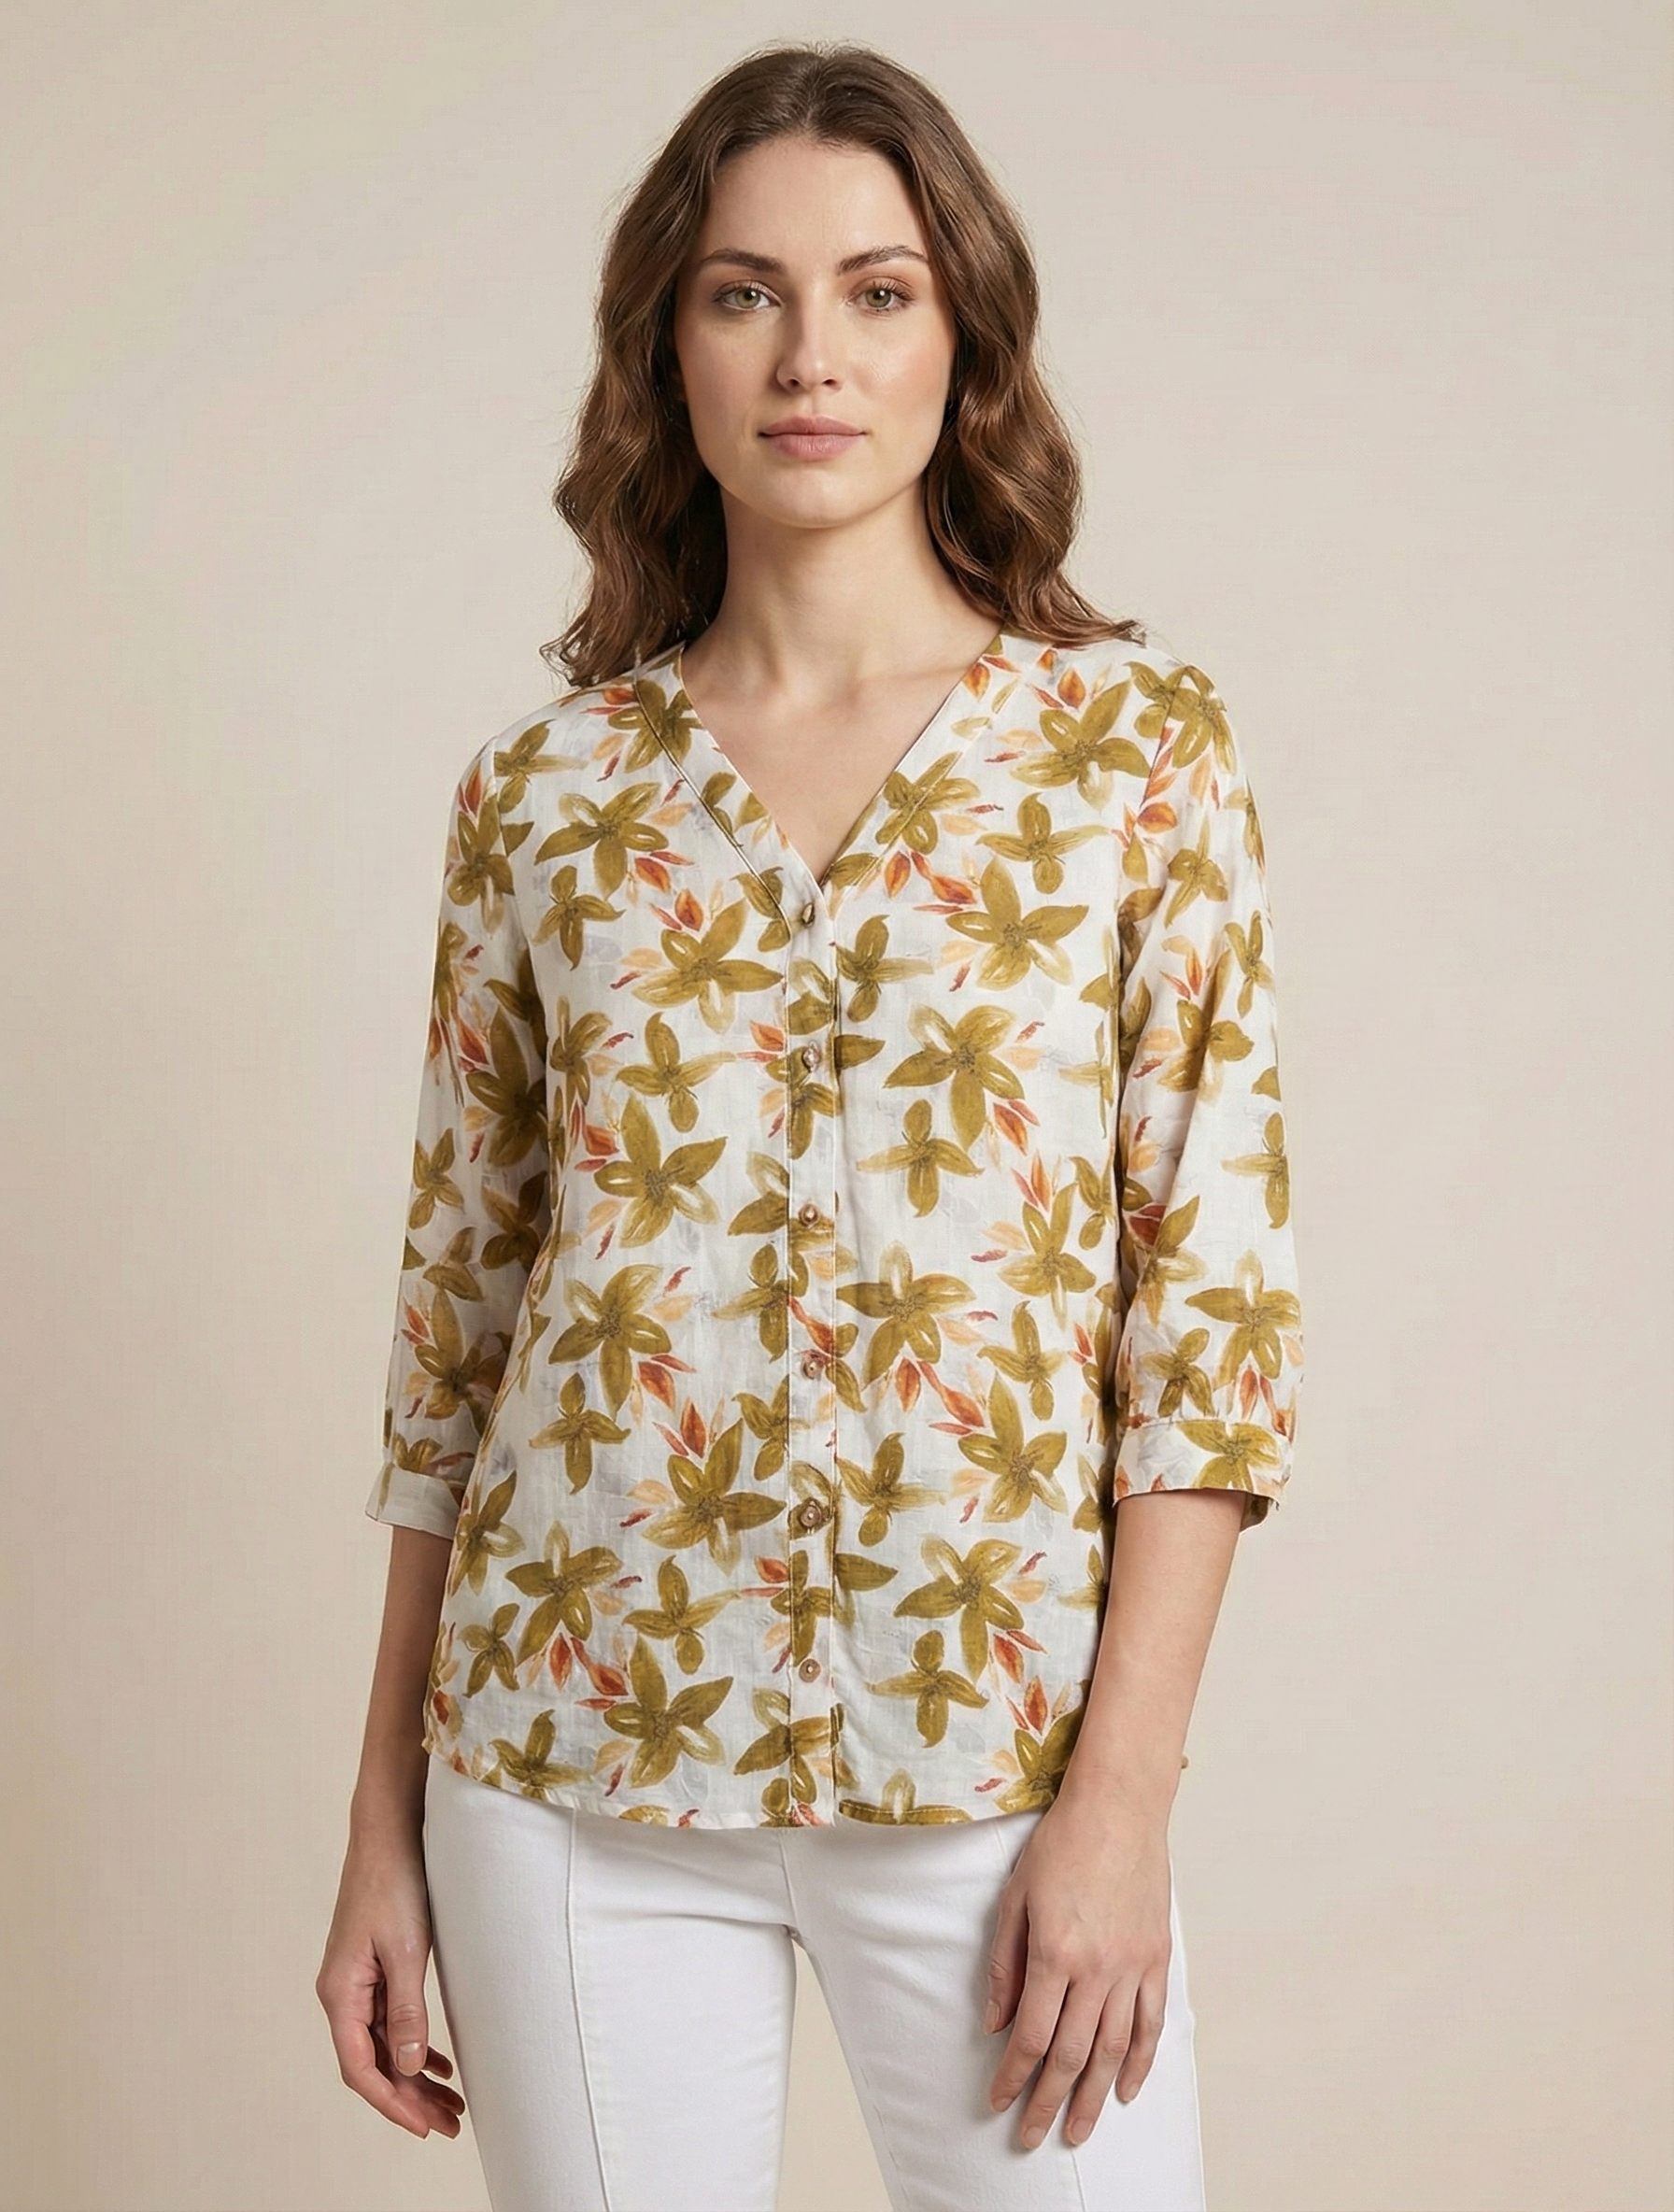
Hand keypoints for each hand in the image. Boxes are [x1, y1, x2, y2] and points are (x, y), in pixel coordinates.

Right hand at [316, 1824, 464, 2139]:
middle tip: (450, 2124)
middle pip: (373, 2063)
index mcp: (340, 1993)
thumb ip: (408, 2010)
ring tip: (451, 2103)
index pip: (361, 2068)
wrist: (388, 1832)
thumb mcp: (407, 1950)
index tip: (425, 2127)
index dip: (392, 2102)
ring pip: (384, 2044)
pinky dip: (414, 2044)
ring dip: (415, 2075)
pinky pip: (390, 2021)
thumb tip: (410, 2067)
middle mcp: (342, 1993)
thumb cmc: (395, 1883)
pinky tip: (439, 2062)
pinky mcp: (374, 1968)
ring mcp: (357, 1981)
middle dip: (409, 2098)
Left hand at [983, 1787, 1173, 2149]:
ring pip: (1112, 2050)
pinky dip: (1140, 2062)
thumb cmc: (1060, 1845)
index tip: (997, 2101)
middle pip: (1069, 2054)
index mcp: (1055, 1954)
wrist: (1118, 1808)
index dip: (1012, 2076)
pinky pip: (1150, 2023)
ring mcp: (1132, 1967)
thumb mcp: (1015, 1898)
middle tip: (1032, 2136)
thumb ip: (1005, 1965)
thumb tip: (995, 2024)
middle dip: (1047, 2102)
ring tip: (1078, 2129)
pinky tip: (1124, 2088)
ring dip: (1092, 2096)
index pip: (1030, 2035)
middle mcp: (1096, 1970)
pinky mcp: (1157, 1959)